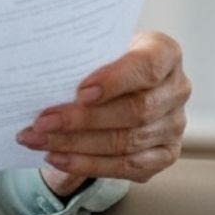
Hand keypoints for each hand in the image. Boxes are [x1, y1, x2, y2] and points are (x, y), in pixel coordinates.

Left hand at [18, 30, 190, 193]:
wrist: (118, 83)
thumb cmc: (101, 59)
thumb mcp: (96, 48)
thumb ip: (82, 58)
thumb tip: (41, 79)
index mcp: (164, 52)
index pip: (146, 66)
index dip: (115, 81)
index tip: (80, 93)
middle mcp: (176, 89)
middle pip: (134, 111)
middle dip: (82, 120)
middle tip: (42, 123)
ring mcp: (174, 125)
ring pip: (127, 142)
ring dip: (77, 145)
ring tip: (38, 141)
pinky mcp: (165, 154)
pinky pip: (127, 166)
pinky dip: (88, 164)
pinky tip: (58, 158)